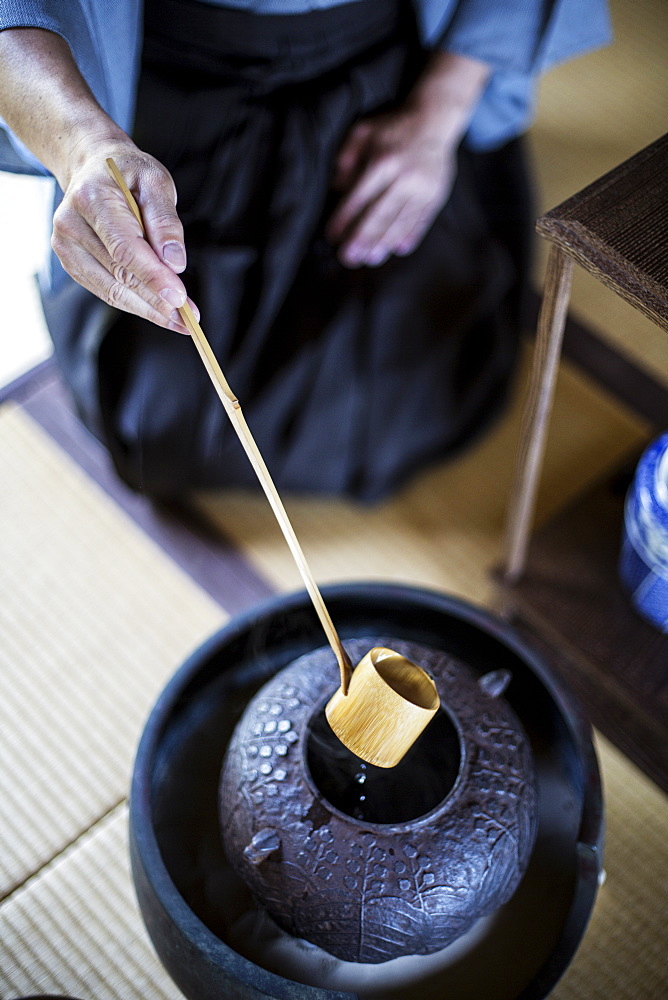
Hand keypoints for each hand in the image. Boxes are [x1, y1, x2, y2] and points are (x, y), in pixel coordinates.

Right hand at [52, 142, 197, 333]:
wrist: (93, 169)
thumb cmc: (128, 174)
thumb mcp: (156, 181)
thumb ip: (165, 220)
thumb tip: (175, 263)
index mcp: (91, 197)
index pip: (124, 249)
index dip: (153, 277)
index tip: (180, 298)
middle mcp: (71, 223)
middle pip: (119, 275)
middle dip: (157, 300)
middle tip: (188, 318)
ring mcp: (66, 246)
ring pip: (112, 290)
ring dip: (148, 309)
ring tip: (179, 320)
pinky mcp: (71, 262)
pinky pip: (106, 291)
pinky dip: (135, 303)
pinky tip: (158, 310)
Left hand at [327, 108, 458, 267]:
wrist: (434, 119)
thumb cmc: (392, 127)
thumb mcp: (363, 132)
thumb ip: (346, 158)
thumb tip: (337, 188)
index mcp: (382, 162)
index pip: (358, 198)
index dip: (344, 221)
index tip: (333, 237)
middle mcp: (403, 177)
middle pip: (379, 216)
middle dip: (361, 240)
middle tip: (348, 258)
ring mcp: (422, 189)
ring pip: (400, 223)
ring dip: (383, 244)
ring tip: (370, 259)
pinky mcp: (435, 195)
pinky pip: (421, 221)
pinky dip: (409, 237)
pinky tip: (397, 249)